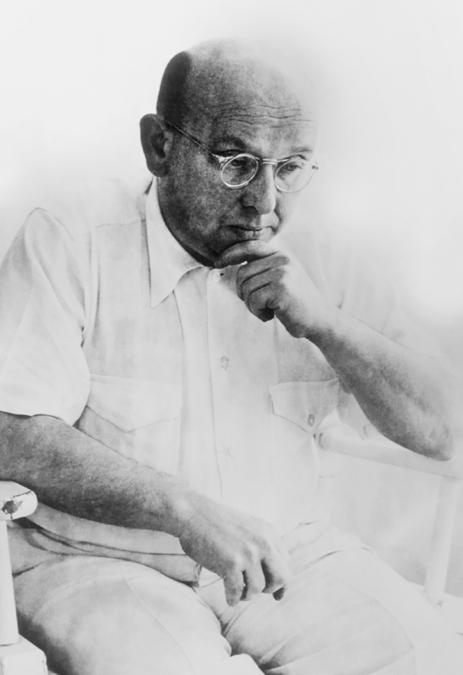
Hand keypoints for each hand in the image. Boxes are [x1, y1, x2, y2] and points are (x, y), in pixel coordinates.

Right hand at [175, 490, 289, 605]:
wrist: (193, 513)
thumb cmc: (218, 524)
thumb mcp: (250, 529)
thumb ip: (264, 549)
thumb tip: (279, 587)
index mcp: (270, 533)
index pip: (287, 565)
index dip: (281, 583)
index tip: (275, 594)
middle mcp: (263, 542)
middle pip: (281, 579)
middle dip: (269, 589)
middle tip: (254, 589)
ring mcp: (248, 553)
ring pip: (257, 589)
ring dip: (246, 594)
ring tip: (235, 589)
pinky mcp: (231, 563)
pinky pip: (237, 592)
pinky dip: (232, 598)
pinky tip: (228, 596)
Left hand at [215, 240, 335, 338]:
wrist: (320, 320)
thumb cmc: (297, 303)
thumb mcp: (282, 278)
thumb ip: (264, 268)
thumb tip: (232, 264)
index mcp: (281, 254)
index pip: (250, 246)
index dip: (230, 254)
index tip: (217, 263)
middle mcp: (282, 260)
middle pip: (242, 273)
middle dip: (244, 294)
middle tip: (259, 305)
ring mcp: (282, 273)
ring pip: (245, 288)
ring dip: (251, 305)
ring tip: (268, 310)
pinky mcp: (281, 288)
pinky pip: (253, 300)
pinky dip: (257, 312)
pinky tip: (271, 315)